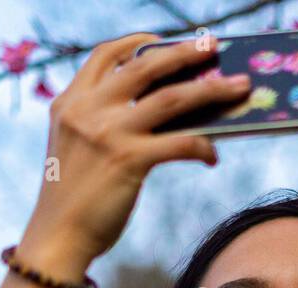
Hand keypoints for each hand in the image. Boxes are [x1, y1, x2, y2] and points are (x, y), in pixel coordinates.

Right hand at [17, 32, 251, 279]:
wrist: (58, 236)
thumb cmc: (72, 199)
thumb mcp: (74, 147)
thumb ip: (99, 122)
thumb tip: (158, 111)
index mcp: (69, 102)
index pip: (104, 56)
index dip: (135, 43)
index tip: (161, 41)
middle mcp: (87, 110)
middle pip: (145, 67)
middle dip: (184, 53)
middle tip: (213, 47)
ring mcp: (108, 133)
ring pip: (172, 98)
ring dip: (212, 91)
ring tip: (239, 87)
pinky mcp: (129, 160)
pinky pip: (180, 143)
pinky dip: (202, 146)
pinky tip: (212, 155)